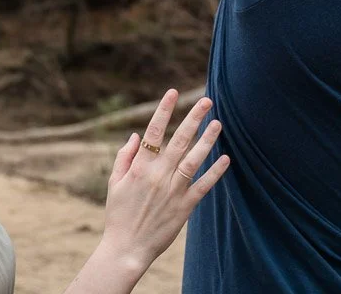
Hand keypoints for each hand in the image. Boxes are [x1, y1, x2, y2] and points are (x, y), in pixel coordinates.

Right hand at [101, 90, 228, 272]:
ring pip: (193, 160)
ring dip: (207, 141)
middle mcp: (158, 175)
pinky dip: (214, 173)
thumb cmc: (118, 215)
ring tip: (218, 123)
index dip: (164, 110)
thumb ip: (124, 156)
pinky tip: (225, 159)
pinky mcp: (184, 207)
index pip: (154, 132)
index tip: (173, 92)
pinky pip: (202, 186)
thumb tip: (136, 135)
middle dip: (193, 118)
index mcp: (140, 167)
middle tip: (206, 101)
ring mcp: (173, 191)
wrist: (127, 249)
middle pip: (179, 140)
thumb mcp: (115, 183)